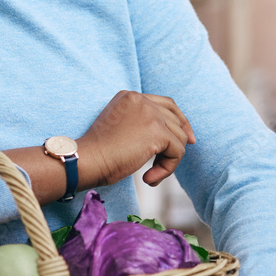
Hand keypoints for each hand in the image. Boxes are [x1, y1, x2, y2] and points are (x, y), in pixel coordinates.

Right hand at [77, 91, 195, 187]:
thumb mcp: (120, 126)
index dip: (179, 120)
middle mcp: (140, 100)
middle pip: (175, 119)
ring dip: (168, 160)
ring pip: (179, 138)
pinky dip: (167, 169)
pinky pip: (177, 153)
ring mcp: (150, 114)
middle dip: (179, 140)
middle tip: (176, 157)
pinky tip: (148, 178)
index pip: (165, 103)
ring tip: (150, 174)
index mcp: (129, 96)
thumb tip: (175, 134)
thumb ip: (141, 122)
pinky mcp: (157, 132)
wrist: (87, 159)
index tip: (187, 137)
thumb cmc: (98, 151)